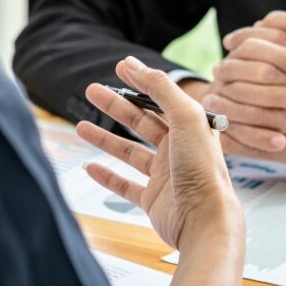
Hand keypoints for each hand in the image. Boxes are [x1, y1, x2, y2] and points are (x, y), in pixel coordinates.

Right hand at [76, 57, 243, 249]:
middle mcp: (179, 150)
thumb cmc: (202, 170)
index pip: (161, 99)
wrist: (205, 221)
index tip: (120, 68)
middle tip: (92, 91)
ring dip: (105, 139)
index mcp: (191, 128)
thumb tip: (135, 65)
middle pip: (141, 122)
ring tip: (80, 127)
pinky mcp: (153, 200)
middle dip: (116, 106)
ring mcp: (165, 176)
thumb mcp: (186, 117)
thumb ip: (160, 89)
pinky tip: (90, 166)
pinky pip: (125, 185)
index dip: (140, 82)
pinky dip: (107, 176)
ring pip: (129, 152)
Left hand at [206, 12, 285, 187]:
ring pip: (255, 110)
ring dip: (227, 107)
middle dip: (231, 72)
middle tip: (216, 75)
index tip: (230, 44)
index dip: (247, 38)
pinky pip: (261, 146)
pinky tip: (221, 136)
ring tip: (212, 104)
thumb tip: (262, 29)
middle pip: (260, 71)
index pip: (275, 37)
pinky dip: (237, 141)